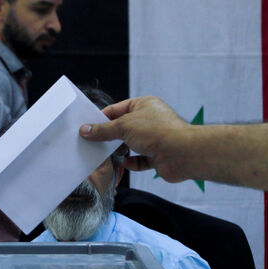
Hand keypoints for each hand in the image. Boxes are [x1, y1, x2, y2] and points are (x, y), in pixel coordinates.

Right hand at [79, 96, 196, 181]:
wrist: (182, 153)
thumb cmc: (158, 132)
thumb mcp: (124, 126)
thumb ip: (103, 130)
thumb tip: (86, 130)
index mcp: (144, 105)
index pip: (118, 109)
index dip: (103, 117)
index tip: (88, 127)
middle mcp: (150, 120)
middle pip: (124, 127)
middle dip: (110, 136)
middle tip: (93, 142)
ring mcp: (154, 138)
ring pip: (131, 144)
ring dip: (120, 150)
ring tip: (106, 154)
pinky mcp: (157, 155)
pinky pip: (141, 159)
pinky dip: (133, 162)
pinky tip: (126, 163)